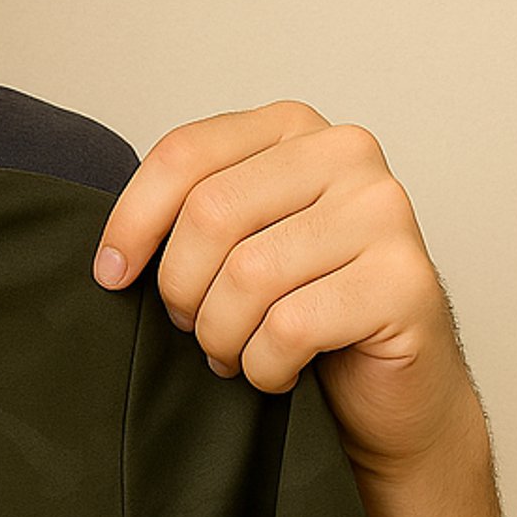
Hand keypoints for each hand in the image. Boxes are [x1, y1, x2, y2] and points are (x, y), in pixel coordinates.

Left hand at [91, 101, 483, 479]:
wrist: (394, 388)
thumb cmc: (306, 312)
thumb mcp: (239, 243)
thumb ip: (191, 217)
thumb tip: (113, 252)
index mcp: (294, 129)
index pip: (186, 152)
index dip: (132, 221)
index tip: (111, 275)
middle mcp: (347, 153)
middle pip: (210, 212)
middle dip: (183, 289)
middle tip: (194, 328)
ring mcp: (384, 212)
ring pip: (247, 275)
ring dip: (223, 336)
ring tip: (236, 353)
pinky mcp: (404, 280)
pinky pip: (289, 327)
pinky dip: (265, 366)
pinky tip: (280, 371)